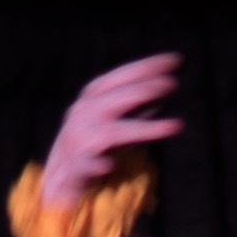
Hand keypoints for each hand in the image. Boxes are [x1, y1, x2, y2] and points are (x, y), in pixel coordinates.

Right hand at [39, 51, 184, 207]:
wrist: (61, 177)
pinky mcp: (77, 168)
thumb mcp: (119, 121)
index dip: (146, 67)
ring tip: (176, 126)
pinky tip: (111, 165)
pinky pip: (91, 165)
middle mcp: (84, 113)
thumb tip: (166, 90)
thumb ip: (139, 109)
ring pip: (113, 132)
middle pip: (116, 97)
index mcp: (93, 98)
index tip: (175, 59)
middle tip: (173, 83)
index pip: (120, 76)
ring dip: (145, 128)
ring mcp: (79, 139)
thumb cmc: (94, 144)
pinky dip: (100, 164)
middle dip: (144, 89)